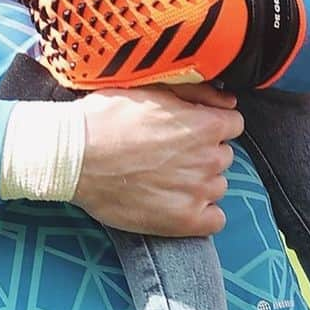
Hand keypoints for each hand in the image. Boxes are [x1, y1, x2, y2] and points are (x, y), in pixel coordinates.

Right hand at [72, 84, 241, 235]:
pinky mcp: (185, 221)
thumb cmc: (109, 116)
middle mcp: (209, 159)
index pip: (233, 124)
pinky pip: (215, 220)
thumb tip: (229, 101)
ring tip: (166, 176)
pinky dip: (201, 213)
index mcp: (205, 125)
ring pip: (217, 185)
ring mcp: (199, 192)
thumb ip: (197, 92)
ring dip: (200, 181)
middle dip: (203, 152)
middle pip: (223, 155)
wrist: (76, 155)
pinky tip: (176, 202)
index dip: (211, 123)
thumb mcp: (152, 88)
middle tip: (170, 151)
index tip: (191, 128)